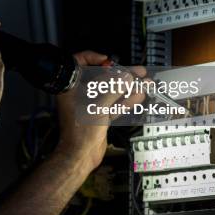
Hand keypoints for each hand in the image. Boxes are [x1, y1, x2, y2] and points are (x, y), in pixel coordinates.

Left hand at [55, 51, 145, 171]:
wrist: (80, 156)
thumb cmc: (79, 133)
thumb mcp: (99, 107)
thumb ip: (113, 90)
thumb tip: (125, 77)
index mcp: (71, 87)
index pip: (79, 63)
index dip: (93, 58)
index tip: (108, 60)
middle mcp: (80, 94)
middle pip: (101, 78)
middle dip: (119, 74)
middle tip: (136, 71)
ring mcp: (90, 105)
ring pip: (110, 91)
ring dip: (127, 87)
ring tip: (143, 81)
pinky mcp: (100, 115)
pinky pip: (114, 103)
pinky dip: (126, 99)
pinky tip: (139, 94)